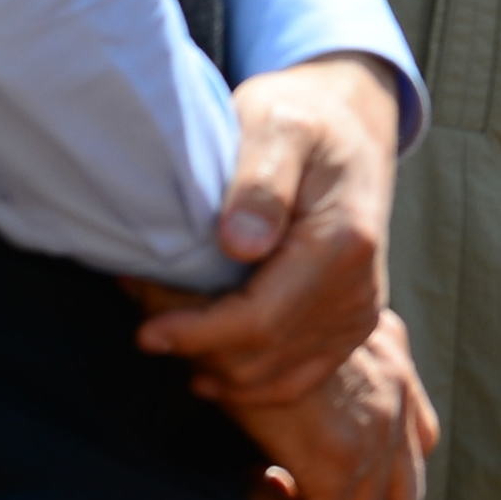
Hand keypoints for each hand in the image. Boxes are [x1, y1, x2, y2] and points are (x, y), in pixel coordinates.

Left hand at [122, 53, 404, 408]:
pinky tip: (207, 363)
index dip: (197, 334)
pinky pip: (293, 381)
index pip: (260, 321)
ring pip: (271, 378)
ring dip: (213, 365)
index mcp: (343, 243)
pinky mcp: (348, 327)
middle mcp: (358, 290)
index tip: (146, 331)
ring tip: (168, 329)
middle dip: (194, 347)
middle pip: (260, 357)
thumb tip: (239, 245)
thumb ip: (260, 181)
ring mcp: (357, 314)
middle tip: (142, 314)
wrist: (349, 126)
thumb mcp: (277, 125)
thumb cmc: (303, 118)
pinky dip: (246, 381)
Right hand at [224, 310, 439, 499]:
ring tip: (278, 484)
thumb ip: (339, 353)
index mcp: (397, 365)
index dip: (374, 467)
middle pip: (404, 489)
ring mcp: (374, 427)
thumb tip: (327, 389)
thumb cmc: (261, 301)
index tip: (317, 457)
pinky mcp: (336, 456)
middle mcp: (397, 395)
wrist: (242, 292)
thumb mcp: (316, 318)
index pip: (420, 440)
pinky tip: (255, 484)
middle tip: (303, 485)